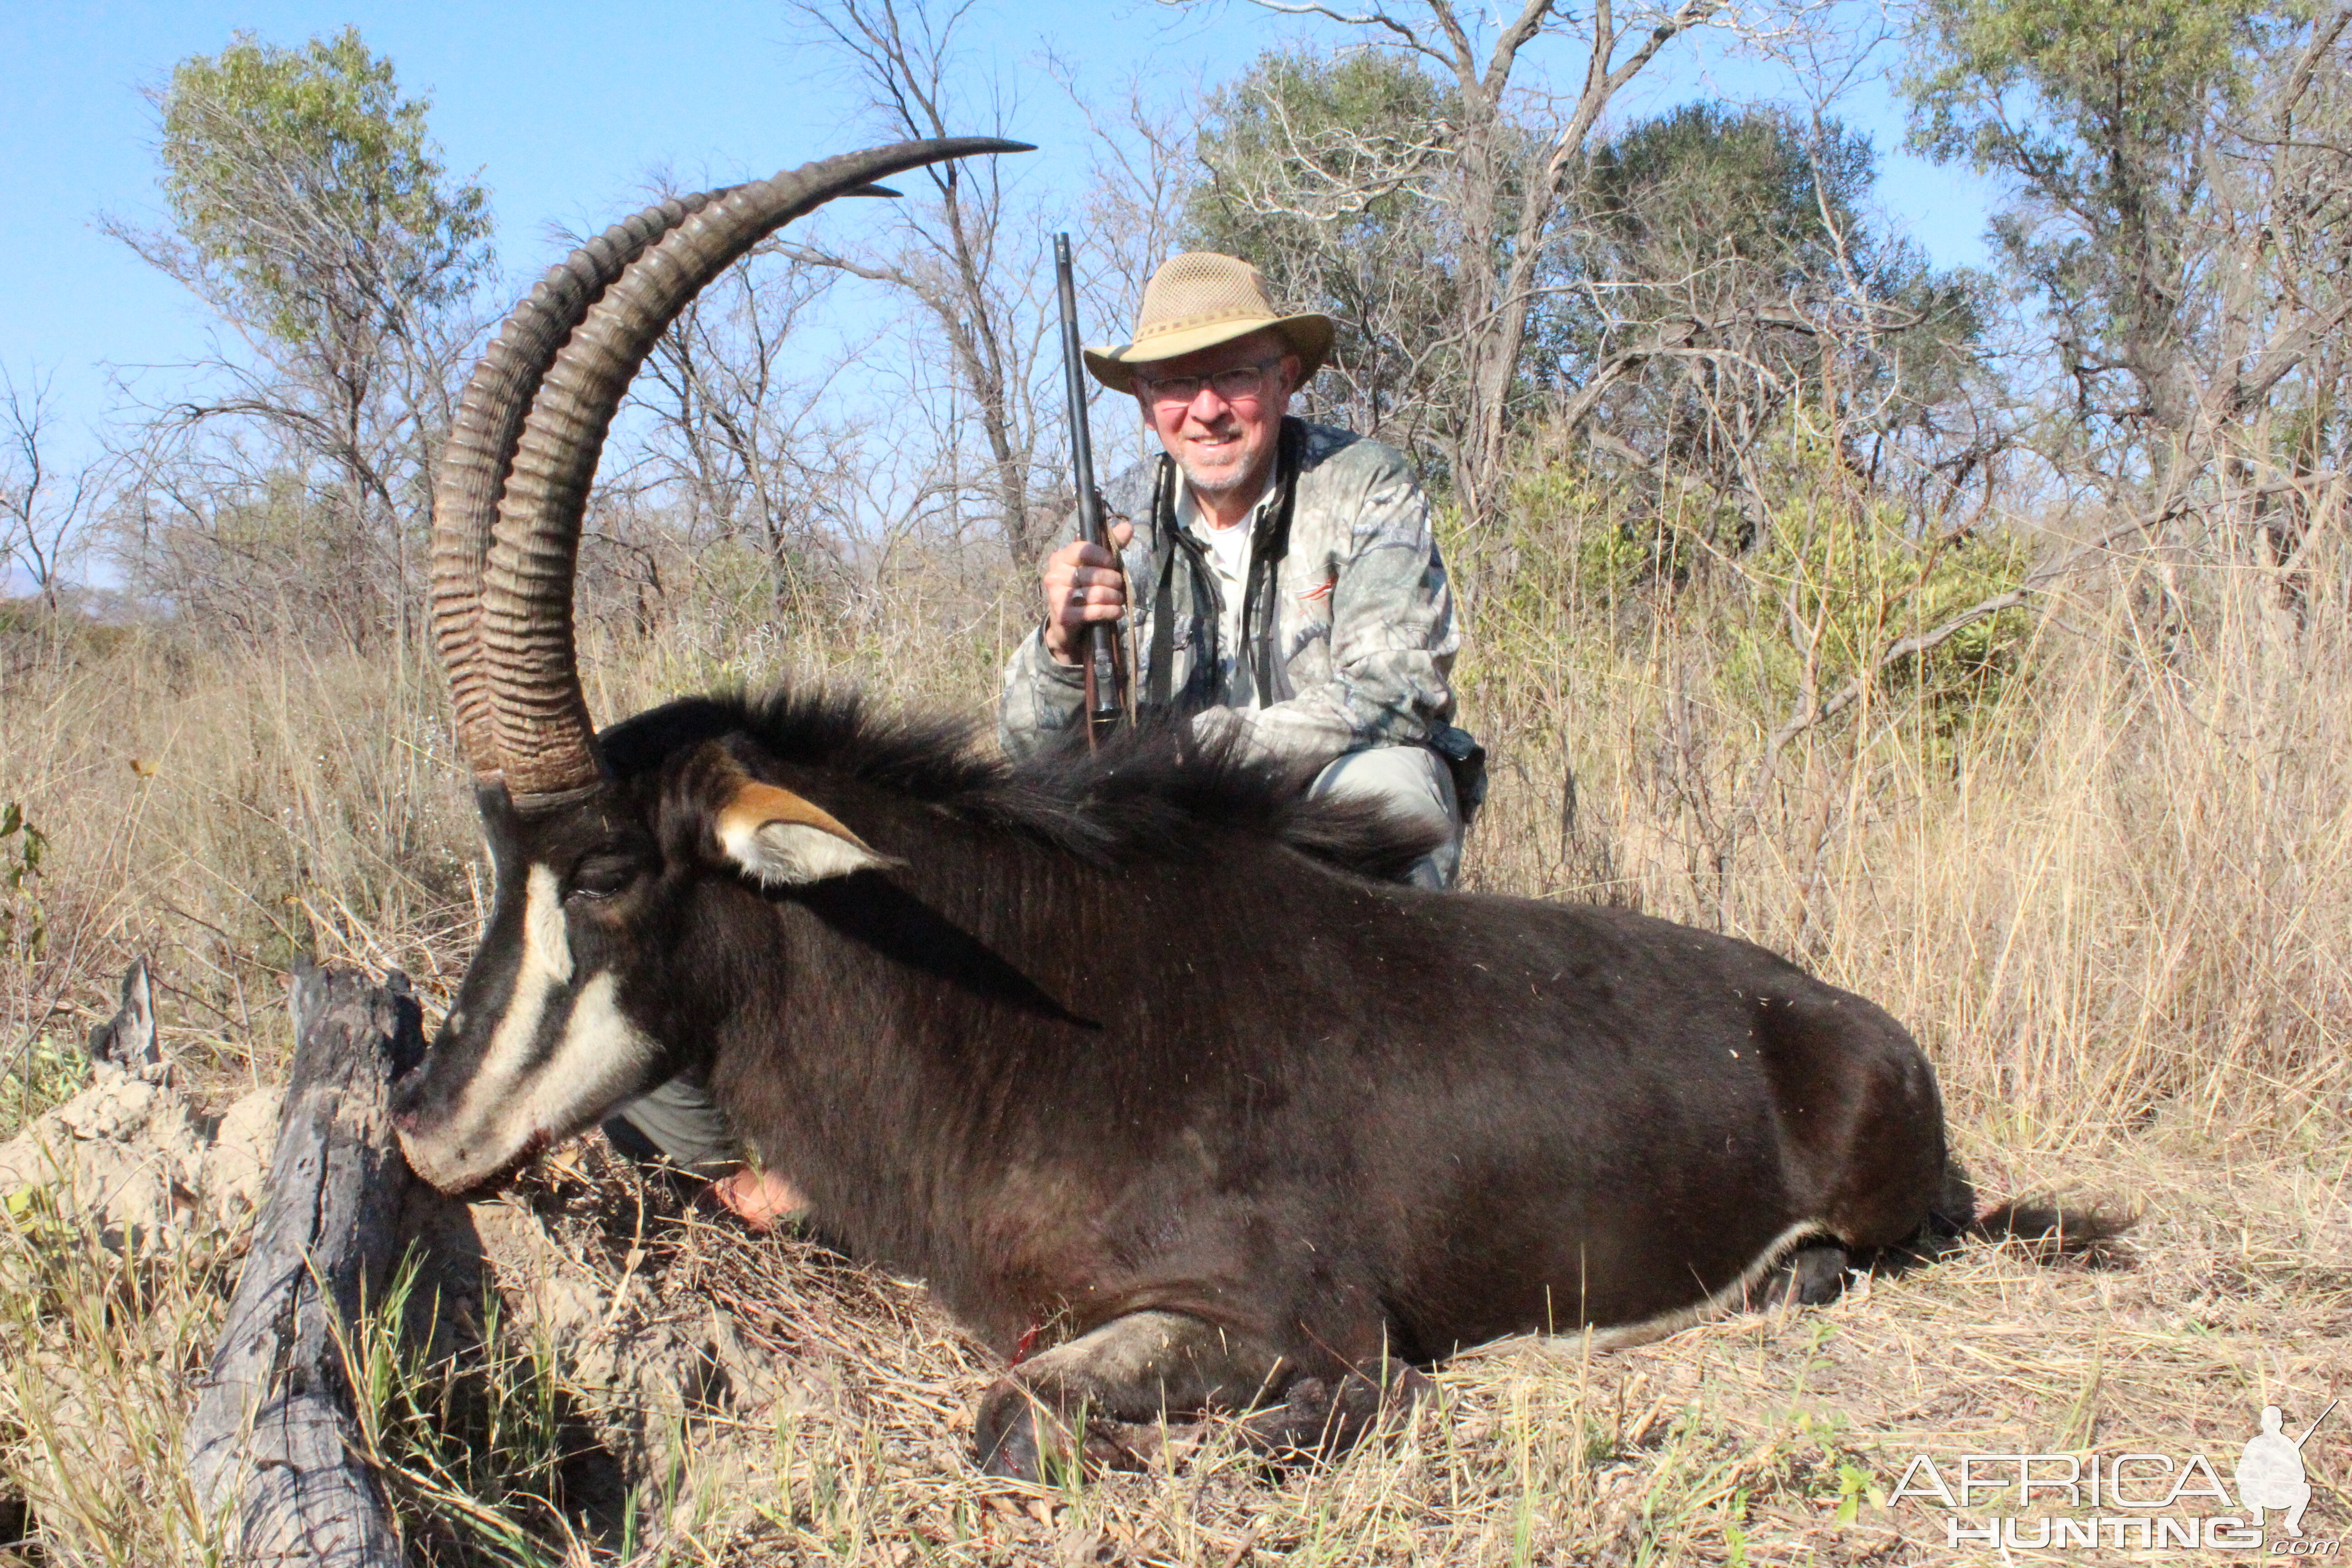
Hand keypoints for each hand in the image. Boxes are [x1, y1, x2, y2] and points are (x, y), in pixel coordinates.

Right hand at [1040, 520, 1133, 665]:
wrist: (1066, 624)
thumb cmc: (1082, 589)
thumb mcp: (1095, 565)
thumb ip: (1111, 546)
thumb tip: (1128, 527)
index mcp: (1060, 558)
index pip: (1085, 549)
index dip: (1104, 557)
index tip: (1113, 564)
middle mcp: (1054, 575)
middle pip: (1094, 574)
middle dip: (1114, 581)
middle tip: (1120, 587)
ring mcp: (1057, 596)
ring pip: (1096, 593)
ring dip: (1115, 598)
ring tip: (1119, 600)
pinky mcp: (1063, 615)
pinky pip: (1094, 611)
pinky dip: (1110, 611)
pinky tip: (1116, 612)